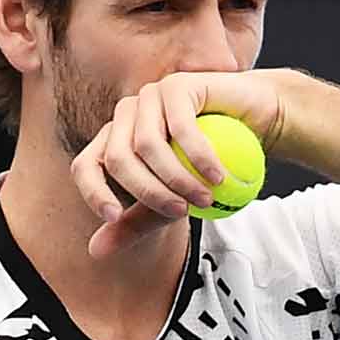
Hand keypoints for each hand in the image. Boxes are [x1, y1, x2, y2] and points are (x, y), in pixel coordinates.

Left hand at [70, 69, 288, 256]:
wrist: (254, 125)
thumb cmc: (208, 166)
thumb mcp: (169, 202)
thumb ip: (135, 223)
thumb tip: (95, 252)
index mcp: (113, 140)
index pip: (86, 165)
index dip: (94, 192)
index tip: (116, 217)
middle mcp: (124, 116)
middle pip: (118, 159)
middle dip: (149, 193)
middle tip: (183, 213)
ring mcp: (149, 97)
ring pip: (148, 144)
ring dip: (178, 178)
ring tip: (206, 199)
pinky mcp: (177, 86)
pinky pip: (182, 127)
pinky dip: (201, 157)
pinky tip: (219, 176)